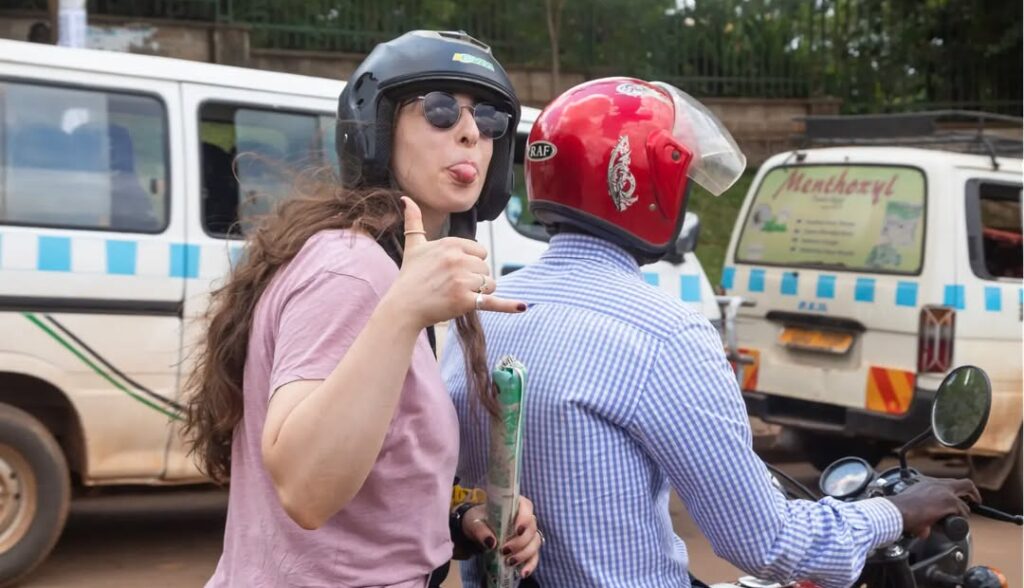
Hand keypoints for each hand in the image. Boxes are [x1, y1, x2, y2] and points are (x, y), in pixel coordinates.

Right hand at [384, 197, 524, 328]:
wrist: (403, 307)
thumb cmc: (410, 276)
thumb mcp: (414, 245)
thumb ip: (414, 220)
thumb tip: (405, 199)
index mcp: (451, 243)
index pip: (480, 252)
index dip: (470, 263)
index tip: (452, 270)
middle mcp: (457, 259)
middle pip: (485, 269)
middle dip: (474, 279)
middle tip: (451, 285)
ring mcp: (462, 281)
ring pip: (489, 285)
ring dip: (478, 292)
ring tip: (456, 295)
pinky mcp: (464, 301)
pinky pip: (492, 301)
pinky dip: (508, 305)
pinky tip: (522, 306)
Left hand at [460, 497, 542, 577]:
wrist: (475, 530)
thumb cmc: (477, 520)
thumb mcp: (474, 522)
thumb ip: (481, 530)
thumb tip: (492, 543)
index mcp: (514, 505)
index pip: (526, 506)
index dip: (525, 518)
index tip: (517, 530)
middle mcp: (524, 518)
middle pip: (532, 528)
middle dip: (520, 542)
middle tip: (505, 550)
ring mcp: (526, 534)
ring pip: (535, 542)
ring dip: (524, 553)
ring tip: (509, 561)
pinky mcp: (526, 548)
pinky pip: (534, 556)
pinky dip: (530, 564)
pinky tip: (523, 572)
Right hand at [886, 476, 981, 537]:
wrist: (898, 511)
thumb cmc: (899, 509)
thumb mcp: (911, 504)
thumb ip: (920, 512)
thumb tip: (924, 528)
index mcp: (926, 483)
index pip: (947, 483)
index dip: (956, 490)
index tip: (957, 497)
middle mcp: (937, 484)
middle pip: (965, 484)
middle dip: (971, 494)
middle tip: (974, 502)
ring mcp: (946, 492)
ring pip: (964, 502)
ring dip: (963, 511)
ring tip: (960, 518)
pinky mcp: (950, 502)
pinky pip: (963, 512)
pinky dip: (961, 518)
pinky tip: (955, 523)